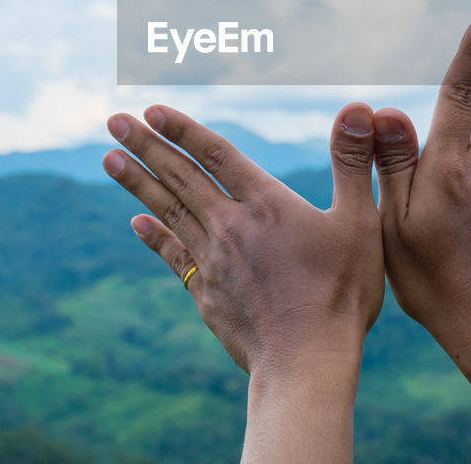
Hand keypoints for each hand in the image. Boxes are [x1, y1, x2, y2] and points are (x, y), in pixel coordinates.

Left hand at [102, 102, 383, 373]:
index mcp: (266, 204)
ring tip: (109, 158)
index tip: (152, 109)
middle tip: (114, 121)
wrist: (306, 363)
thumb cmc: (341, 293)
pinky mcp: (208, 294)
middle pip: (181, 177)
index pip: (216, 154)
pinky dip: (155, 235)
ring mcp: (215, 262)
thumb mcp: (361, 221)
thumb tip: (358, 108)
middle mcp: (231, 227)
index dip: (184, 129)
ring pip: (169, 211)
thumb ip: (352, 162)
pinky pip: (174, 256)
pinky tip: (137, 222)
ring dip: (138, 182)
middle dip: (146, 145)